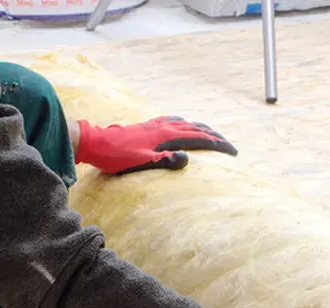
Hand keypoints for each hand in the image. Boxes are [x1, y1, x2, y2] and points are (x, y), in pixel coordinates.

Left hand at [74, 116, 237, 175]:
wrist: (96, 143)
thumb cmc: (119, 158)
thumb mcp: (143, 163)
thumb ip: (166, 161)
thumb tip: (187, 159)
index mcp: (167, 137)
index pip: (200, 138)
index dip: (219, 145)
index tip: (234, 152)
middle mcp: (164, 127)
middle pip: (197, 129)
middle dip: (216, 137)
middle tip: (229, 146)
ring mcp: (156, 125)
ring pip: (186, 124)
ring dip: (203, 129)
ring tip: (213, 136)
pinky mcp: (148, 126)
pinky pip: (173, 121)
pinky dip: (185, 123)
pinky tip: (183, 124)